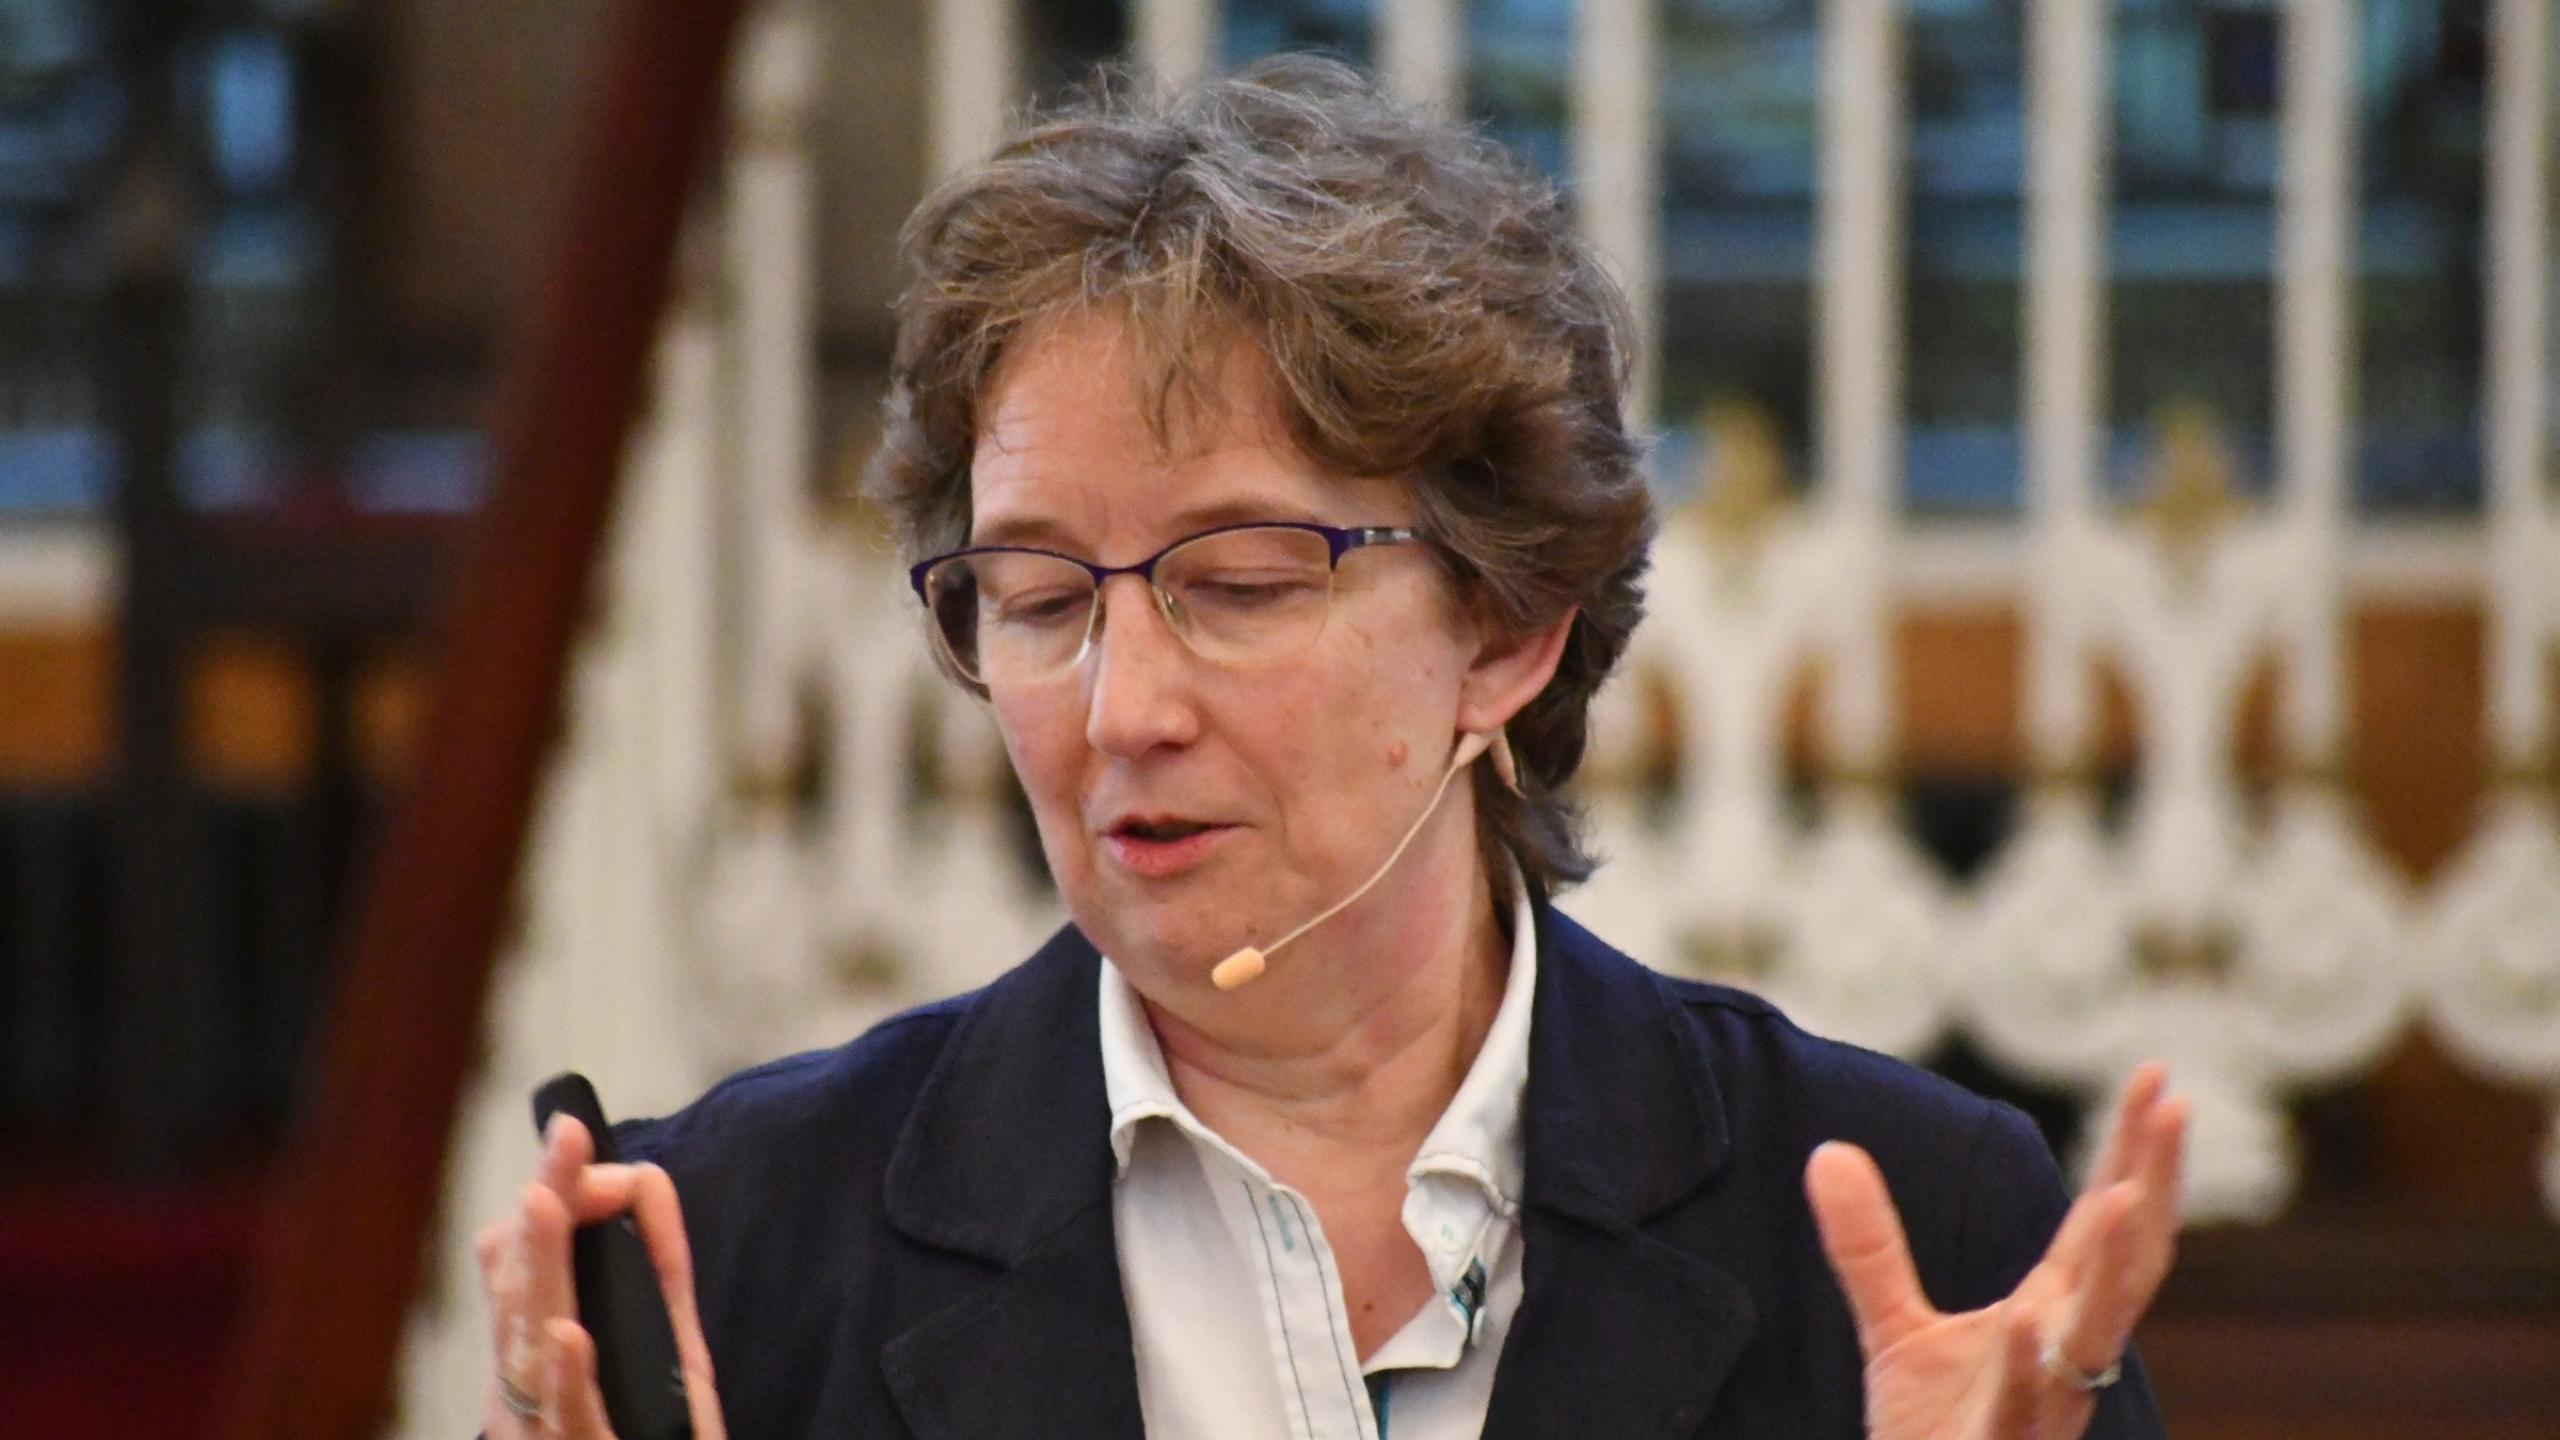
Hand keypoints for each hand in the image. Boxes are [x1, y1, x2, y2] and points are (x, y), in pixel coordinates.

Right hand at [473, 1115, 727, 1437]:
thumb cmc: (649, 1429)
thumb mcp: (664, 1340)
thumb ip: (654, 1261)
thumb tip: (645, 1176)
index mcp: (536, 1349)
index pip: (518, 1257)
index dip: (551, 1192)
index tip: (579, 1137)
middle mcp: (525, 1385)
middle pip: (519, 1284)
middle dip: (544, 1202)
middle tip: (565, 1131)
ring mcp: (544, 1426)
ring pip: (527, 1342)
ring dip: (537, 1269)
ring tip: (543, 1201)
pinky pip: (568, 1419)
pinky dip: (567, 1375)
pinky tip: (569, 1333)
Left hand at [1806, 1063, 2185, 1439]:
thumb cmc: (1937, 1436)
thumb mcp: (1894, 1330)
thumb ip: (1869, 1246)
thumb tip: (1827, 1151)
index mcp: (2054, 1314)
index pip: (2104, 1220)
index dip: (2134, 1151)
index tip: (2158, 1076)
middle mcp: (2068, 1353)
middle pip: (2127, 1258)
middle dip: (2155, 1181)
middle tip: (2175, 1103)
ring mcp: (2048, 1404)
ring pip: (2096, 1334)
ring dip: (2114, 1267)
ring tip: (2125, 1194)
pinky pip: (2028, 1406)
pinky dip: (2031, 1366)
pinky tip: (2025, 1321)